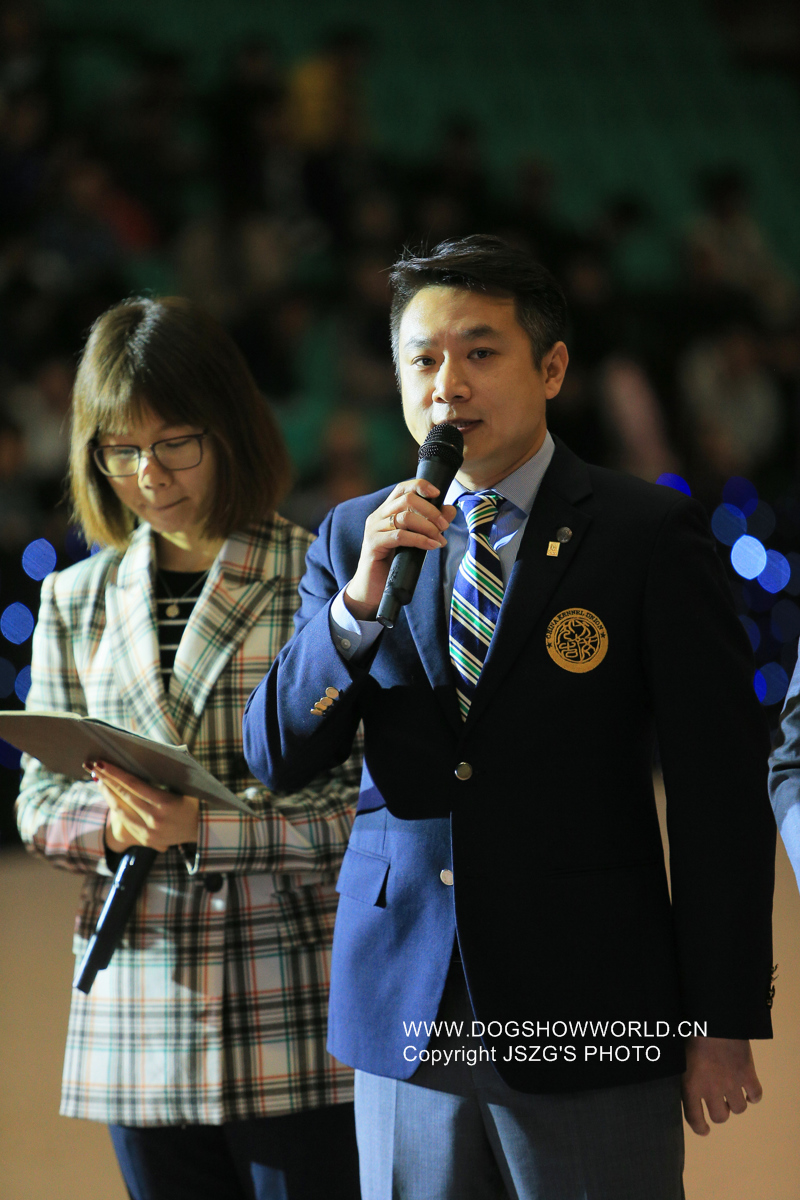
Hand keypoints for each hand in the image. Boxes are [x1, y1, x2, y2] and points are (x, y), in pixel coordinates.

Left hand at [87, 760, 199, 853]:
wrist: (203, 829)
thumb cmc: (194, 799)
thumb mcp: (185, 785)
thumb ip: (166, 774)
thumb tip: (142, 757)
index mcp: (166, 804)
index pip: (134, 785)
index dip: (116, 773)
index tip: (102, 762)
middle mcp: (155, 819)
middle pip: (124, 796)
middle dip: (107, 779)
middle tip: (93, 765)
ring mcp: (150, 832)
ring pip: (121, 811)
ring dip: (107, 793)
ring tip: (98, 779)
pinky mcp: (146, 840)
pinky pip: (126, 821)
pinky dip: (116, 807)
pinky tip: (110, 796)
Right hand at [344, 478, 456, 619]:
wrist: (372, 589)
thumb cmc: (395, 563)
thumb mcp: (416, 540)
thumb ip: (431, 524)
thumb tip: (451, 509)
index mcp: (386, 511)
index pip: (402, 488)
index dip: (420, 485)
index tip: (438, 493)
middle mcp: (378, 516)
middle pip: (407, 499)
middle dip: (431, 511)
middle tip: (444, 526)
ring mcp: (373, 529)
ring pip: (405, 516)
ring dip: (428, 526)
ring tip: (439, 539)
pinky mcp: (373, 544)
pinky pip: (400, 536)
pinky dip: (420, 540)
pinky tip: (432, 546)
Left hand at [681, 1036, 761, 1135]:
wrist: (713, 1019)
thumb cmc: (689, 1032)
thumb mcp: (677, 1055)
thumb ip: (680, 1072)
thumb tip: (677, 1080)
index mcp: (690, 1086)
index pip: (695, 1118)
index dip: (700, 1128)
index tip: (705, 1130)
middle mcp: (711, 1090)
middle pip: (720, 1116)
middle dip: (720, 1111)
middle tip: (719, 1101)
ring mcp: (732, 1083)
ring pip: (739, 1108)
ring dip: (736, 1103)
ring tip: (733, 1092)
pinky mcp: (747, 1074)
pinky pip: (756, 1095)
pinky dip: (754, 1095)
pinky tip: (749, 1089)